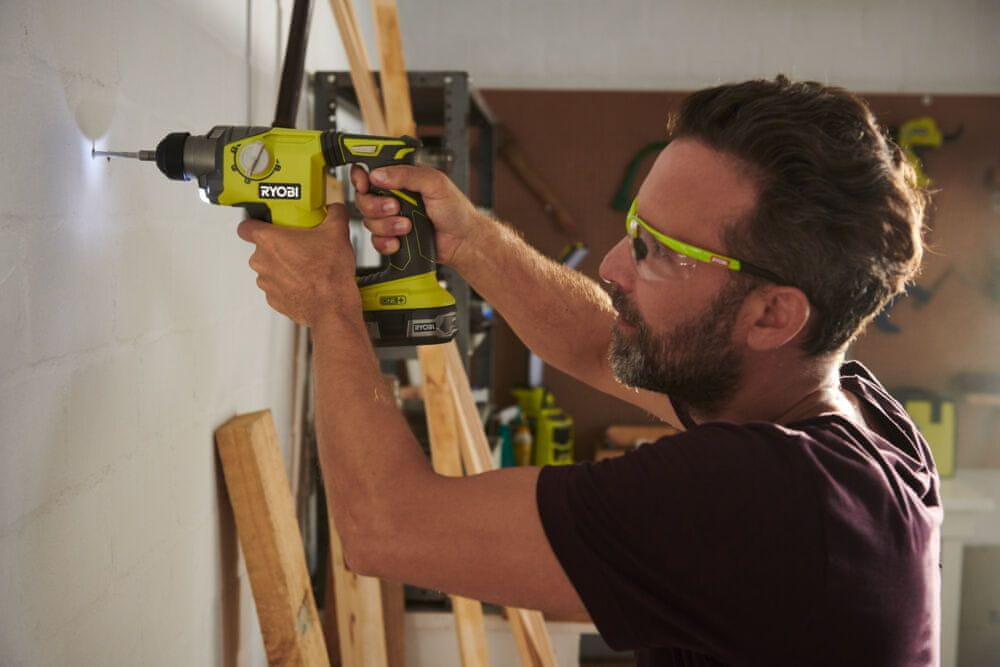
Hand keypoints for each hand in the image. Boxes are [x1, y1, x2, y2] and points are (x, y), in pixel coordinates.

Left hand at [237, 204, 361, 327]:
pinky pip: (277, 286)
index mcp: (269, 240)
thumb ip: (334, 213)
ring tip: (306, 264)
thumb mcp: (337, 232)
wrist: (332, 306)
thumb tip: (335, 210)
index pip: (245, 226)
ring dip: (284, 265)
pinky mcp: (274, 299)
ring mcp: (266, 282)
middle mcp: (262, 261)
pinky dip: (289, 283)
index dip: (255, 223)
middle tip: (299, 244)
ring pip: (270, 268)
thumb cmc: (328, 274)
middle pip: (262, 247)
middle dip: (279, 245)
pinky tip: (306, 280)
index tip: (265, 222)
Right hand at [351, 164, 481, 267]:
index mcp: (401, 178)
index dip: (361, 177)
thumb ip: (407, 175)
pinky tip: (400, 241)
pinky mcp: (393, 237)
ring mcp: (391, 218)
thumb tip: (379, 174)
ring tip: (408, 226)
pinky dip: (386, 243)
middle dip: (376, 206)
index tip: (366, 184)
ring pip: (368, 221)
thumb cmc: (456, 210)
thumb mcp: (435, 183)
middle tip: (396, 208)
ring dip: (386, 225)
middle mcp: (393, 196)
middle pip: (363, 198)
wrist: (463, 241)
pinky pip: (375, 241)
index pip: (370, 171)